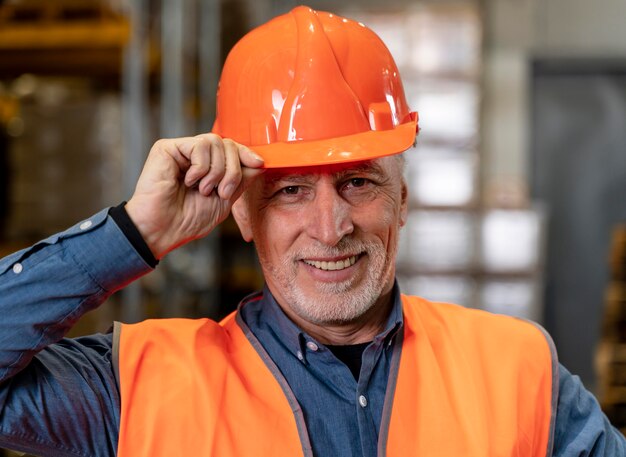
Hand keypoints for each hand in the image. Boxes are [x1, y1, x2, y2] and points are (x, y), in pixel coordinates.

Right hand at [125, 134, 263, 258]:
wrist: (164, 229)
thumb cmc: (189, 220)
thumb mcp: (225, 200)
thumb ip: (241, 180)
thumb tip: (259, 162)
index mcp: (208, 167)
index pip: (232, 149)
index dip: (246, 154)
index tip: (259, 164)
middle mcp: (194, 156)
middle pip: (227, 144)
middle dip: (233, 170)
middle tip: (223, 192)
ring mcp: (181, 151)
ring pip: (215, 142)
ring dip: (217, 171)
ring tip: (204, 190)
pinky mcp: (167, 148)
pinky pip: (199, 145)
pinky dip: (201, 167)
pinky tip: (189, 181)